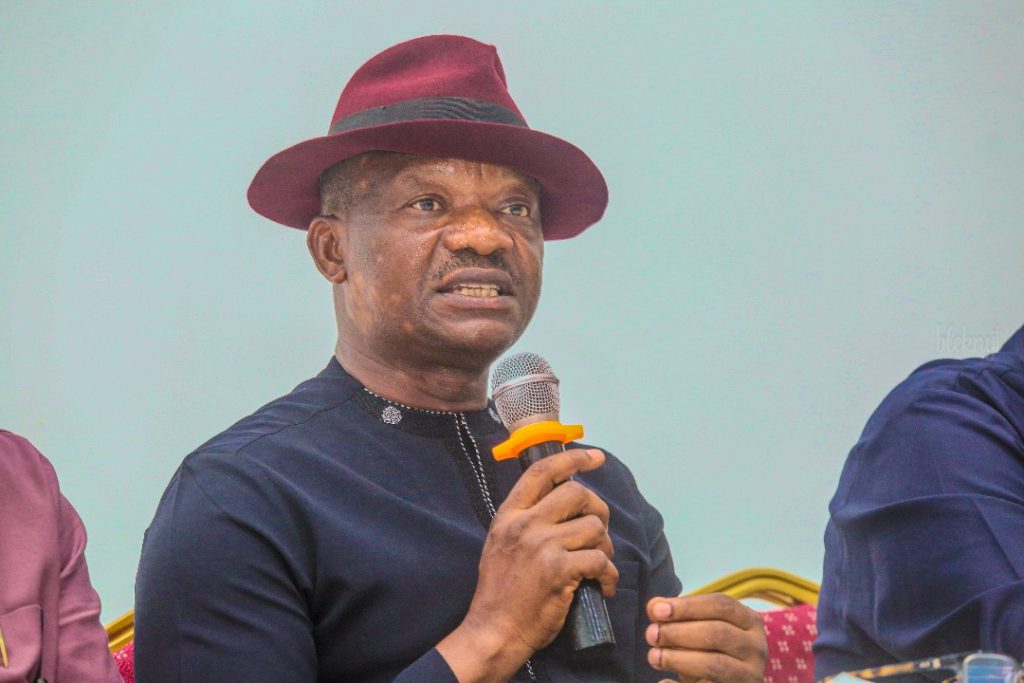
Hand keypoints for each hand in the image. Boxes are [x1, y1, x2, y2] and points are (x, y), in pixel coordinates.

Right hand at [437, 447, 616, 681]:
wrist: (494, 631)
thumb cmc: (500, 593)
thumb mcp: (501, 544)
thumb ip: (525, 522)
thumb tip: (563, 505)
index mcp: (509, 515)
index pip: (542, 472)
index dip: (573, 459)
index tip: (596, 458)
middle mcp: (525, 524)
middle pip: (577, 493)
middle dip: (598, 510)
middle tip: (599, 531)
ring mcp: (542, 545)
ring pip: (594, 527)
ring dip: (604, 546)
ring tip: (598, 564)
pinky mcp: (559, 570)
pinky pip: (600, 560)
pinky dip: (609, 575)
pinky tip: (602, 586)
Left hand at [645, 594, 766, 682]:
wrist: (727, 682)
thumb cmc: (713, 649)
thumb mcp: (700, 628)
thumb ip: (678, 615)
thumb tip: (654, 606)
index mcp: (749, 621)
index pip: (720, 605)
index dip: (686, 606)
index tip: (656, 611)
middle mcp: (755, 648)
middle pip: (717, 633)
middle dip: (678, 632)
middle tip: (651, 634)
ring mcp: (749, 675)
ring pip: (713, 664)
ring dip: (678, 659)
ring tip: (654, 657)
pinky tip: (664, 681)